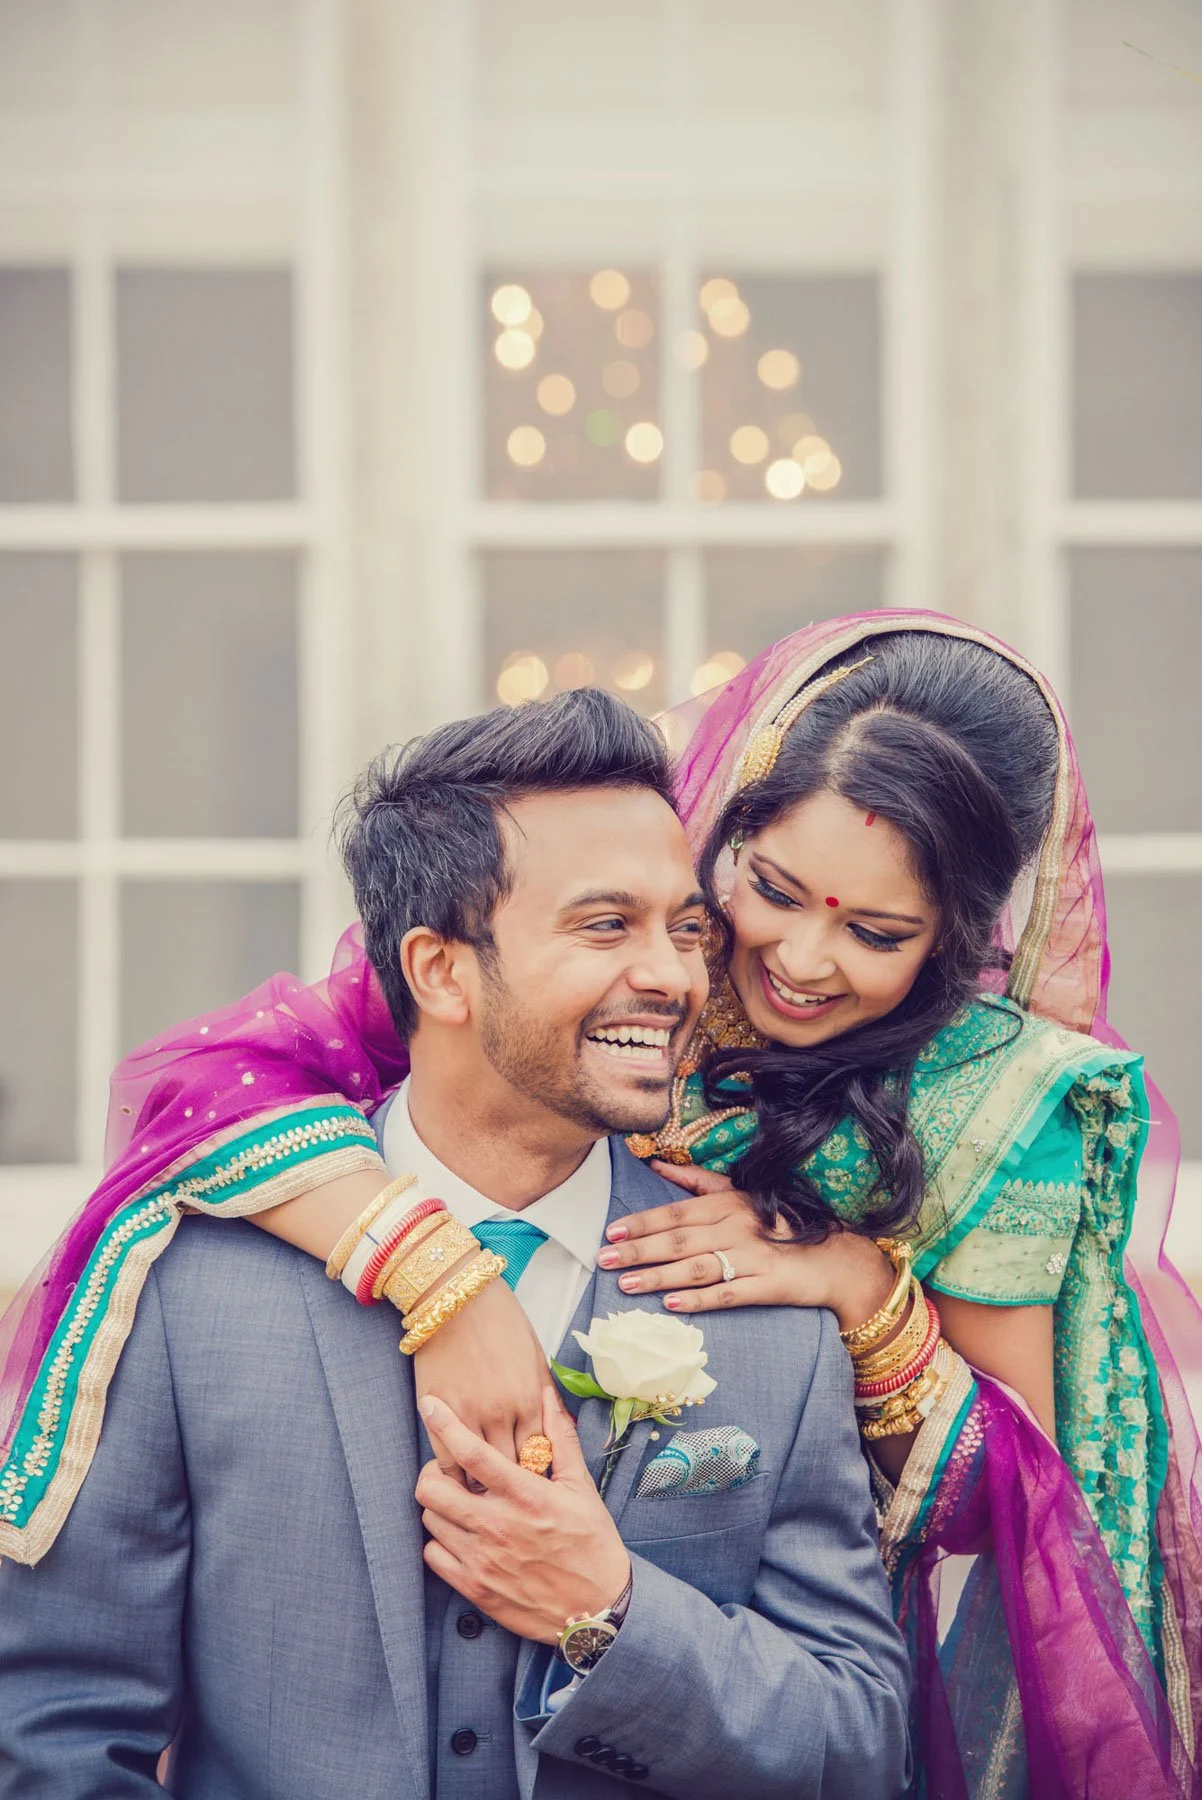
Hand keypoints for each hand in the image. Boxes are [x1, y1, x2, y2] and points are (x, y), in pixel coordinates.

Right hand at [413, 1275, 548, 1482]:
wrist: (457, 1295)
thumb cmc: (499, 1321)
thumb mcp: (534, 1357)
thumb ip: (543, 1395)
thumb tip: (551, 1426)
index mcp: (532, 1400)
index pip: (539, 1458)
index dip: (534, 1475)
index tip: (530, 1484)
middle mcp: (504, 1414)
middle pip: (511, 1473)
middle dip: (510, 1489)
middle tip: (507, 1499)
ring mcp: (470, 1416)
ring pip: (478, 1475)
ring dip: (480, 1486)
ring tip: (480, 1495)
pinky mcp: (439, 1413)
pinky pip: (447, 1463)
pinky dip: (453, 1476)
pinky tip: (455, 1478)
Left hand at [415, 1387, 630, 1644]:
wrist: (598, 1608)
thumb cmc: (592, 1543)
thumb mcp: (581, 1486)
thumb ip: (560, 1438)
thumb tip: (547, 1394)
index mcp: (524, 1495)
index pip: (471, 1452)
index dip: (444, 1423)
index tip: (429, 1405)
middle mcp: (497, 1525)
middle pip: (432, 1488)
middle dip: (433, 1471)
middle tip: (447, 1471)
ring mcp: (482, 1560)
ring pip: (430, 1519)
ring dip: (439, 1506)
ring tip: (458, 1503)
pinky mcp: (475, 1588)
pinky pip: (433, 1556)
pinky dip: (439, 1542)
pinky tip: (459, 1535)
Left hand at [600, 1161, 893, 1331]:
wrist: (835, 1256)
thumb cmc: (782, 1223)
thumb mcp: (742, 1193)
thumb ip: (698, 1181)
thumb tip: (657, 1165)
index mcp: (728, 1203)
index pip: (676, 1213)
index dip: (642, 1223)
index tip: (612, 1233)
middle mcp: (737, 1226)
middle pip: (679, 1241)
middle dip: (638, 1251)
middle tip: (604, 1261)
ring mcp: (752, 1256)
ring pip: (695, 1268)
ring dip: (658, 1277)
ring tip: (627, 1285)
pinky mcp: (767, 1285)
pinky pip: (727, 1293)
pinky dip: (699, 1300)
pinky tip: (672, 1306)